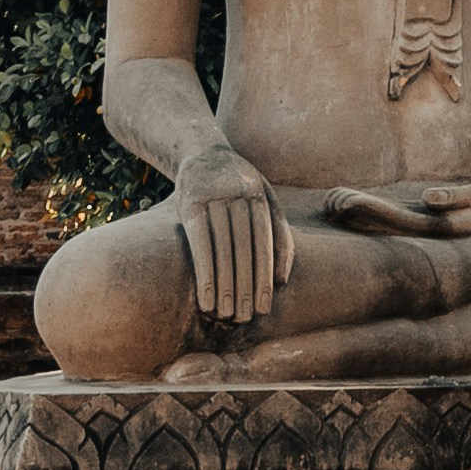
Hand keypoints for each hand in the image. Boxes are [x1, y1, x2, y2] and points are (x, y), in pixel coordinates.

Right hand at [176, 148, 291, 329]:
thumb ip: (278, 235)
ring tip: (225, 315)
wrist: (200, 151)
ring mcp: (211, 199)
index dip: (265, 276)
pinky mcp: (188, 206)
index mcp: (259, 196)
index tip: (264, 306)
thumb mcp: (265, 200)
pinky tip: (206, 299)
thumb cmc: (240, 186)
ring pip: (222, 249)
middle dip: (245, 285)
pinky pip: (198, 245)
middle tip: (244, 318)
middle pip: (244, 249)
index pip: (265, 243)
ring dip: (224, 285)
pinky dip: (204, 274)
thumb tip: (282, 280)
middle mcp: (236, 196)